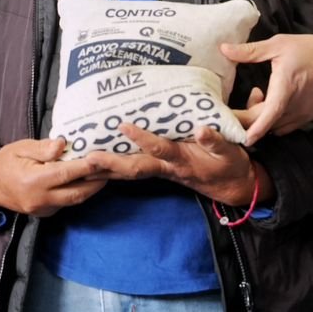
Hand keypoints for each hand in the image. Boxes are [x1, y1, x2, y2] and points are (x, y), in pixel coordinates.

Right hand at [0, 138, 110, 216]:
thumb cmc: (6, 162)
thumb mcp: (20, 147)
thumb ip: (42, 148)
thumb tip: (63, 144)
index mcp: (34, 181)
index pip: (66, 173)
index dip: (87, 167)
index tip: (102, 158)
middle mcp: (41, 199)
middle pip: (77, 193)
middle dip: (97, 182)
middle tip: (113, 169)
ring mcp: (43, 209)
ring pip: (74, 200)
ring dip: (91, 189)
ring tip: (106, 175)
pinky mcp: (45, 213)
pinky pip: (66, 203)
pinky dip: (78, 193)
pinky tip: (87, 182)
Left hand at [103, 123, 273, 206]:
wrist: (232, 185)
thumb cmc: (230, 165)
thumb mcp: (229, 153)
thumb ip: (216, 141)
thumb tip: (201, 129)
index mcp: (182, 161)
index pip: (159, 149)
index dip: (142, 139)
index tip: (124, 126)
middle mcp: (166, 167)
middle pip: (134, 167)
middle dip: (110, 165)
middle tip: (86, 159)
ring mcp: (160, 170)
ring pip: (128, 172)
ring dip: (105, 170)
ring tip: (80, 163)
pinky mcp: (157, 169)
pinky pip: (131, 171)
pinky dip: (111, 170)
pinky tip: (94, 165)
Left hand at [223, 33, 312, 144]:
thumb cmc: (310, 50)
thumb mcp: (278, 45)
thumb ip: (250, 51)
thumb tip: (224, 49)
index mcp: (284, 89)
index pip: (268, 115)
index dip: (254, 129)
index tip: (242, 138)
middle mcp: (293, 107)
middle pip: (265, 123)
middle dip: (246, 119)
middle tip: (233, 108)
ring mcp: (300, 114)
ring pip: (274, 127)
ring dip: (261, 119)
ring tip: (256, 98)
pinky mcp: (306, 117)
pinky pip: (285, 126)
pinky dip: (273, 122)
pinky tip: (270, 105)